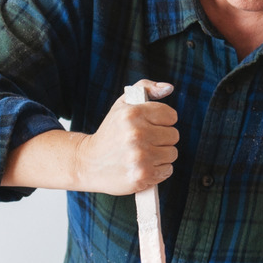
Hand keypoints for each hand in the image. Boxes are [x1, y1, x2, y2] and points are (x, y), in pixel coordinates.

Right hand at [71, 81, 178, 195]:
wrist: (88, 163)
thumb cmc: (111, 132)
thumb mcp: (123, 103)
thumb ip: (146, 88)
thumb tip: (169, 87)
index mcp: (132, 113)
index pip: (171, 116)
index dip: (162, 121)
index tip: (149, 126)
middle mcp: (136, 134)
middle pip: (174, 135)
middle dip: (161, 138)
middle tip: (143, 141)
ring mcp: (139, 157)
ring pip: (172, 153)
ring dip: (161, 155)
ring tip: (142, 154)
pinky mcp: (142, 176)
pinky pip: (167, 170)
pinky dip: (158, 170)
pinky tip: (142, 166)